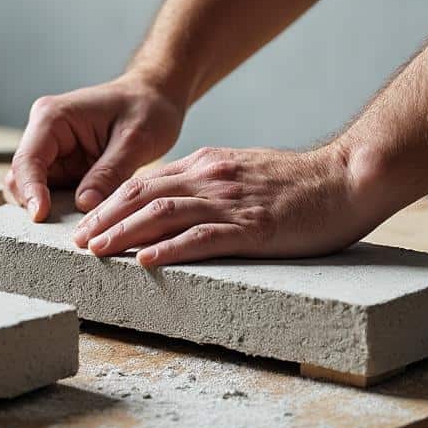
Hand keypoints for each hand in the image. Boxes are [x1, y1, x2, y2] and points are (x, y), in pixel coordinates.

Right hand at [6, 75, 185, 221]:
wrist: (155, 98)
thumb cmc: (146, 107)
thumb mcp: (136, 139)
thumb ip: (109, 172)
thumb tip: (84, 205)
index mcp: (53, 117)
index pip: (27, 159)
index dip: (30, 190)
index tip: (41, 216)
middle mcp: (44, 134)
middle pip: (21, 178)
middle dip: (35, 204)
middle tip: (61, 228)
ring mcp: (52, 152)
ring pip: (33, 190)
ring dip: (49, 209)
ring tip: (76, 226)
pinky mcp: (64, 168)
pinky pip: (54, 194)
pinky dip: (64, 209)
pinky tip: (83, 220)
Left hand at [70, 143, 379, 265]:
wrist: (349, 177)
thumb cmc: (301, 184)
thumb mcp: (244, 173)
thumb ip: (211, 184)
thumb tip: (178, 203)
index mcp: (207, 165)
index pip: (145, 181)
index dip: (110, 203)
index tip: (87, 224)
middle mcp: (211, 178)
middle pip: (143, 195)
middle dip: (105, 219)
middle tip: (78, 242)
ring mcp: (231, 202)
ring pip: (162, 214)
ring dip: (125, 234)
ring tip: (98, 252)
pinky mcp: (253, 227)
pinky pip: (202, 237)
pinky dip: (170, 249)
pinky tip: (147, 262)